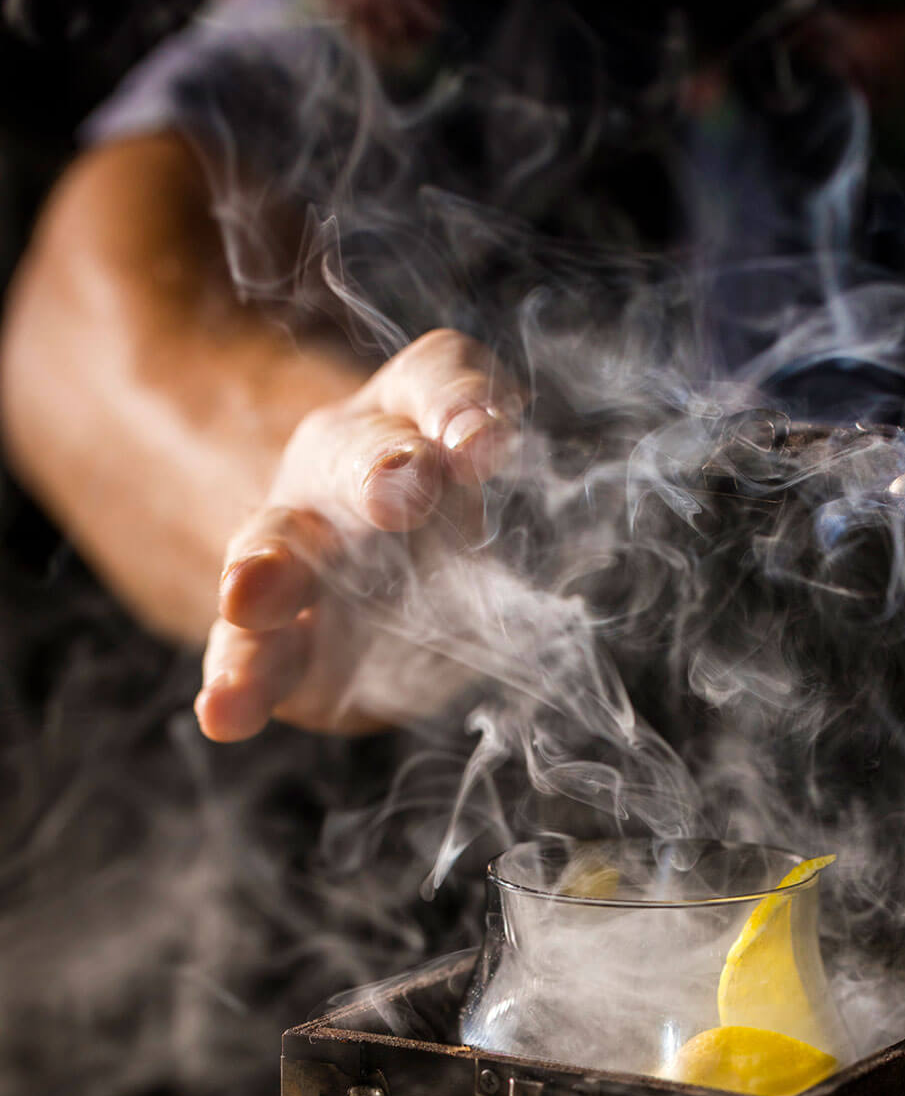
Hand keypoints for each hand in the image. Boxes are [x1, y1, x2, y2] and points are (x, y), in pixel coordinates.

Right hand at [194, 329, 518, 740]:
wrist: (370, 592)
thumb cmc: (443, 520)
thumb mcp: (476, 479)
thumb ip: (484, 457)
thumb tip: (491, 443)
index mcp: (408, 421)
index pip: (432, 382)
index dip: (459, 403)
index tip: (487, 442)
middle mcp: (340, 473)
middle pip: (351, 458)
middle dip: (374, 472)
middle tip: (395, 493)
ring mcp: (290, 551)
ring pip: (273, 547)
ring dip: (265, 570)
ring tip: (247, 597)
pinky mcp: (268, 636)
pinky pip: (244, 651)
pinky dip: (235, 680)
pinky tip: (222, 713)